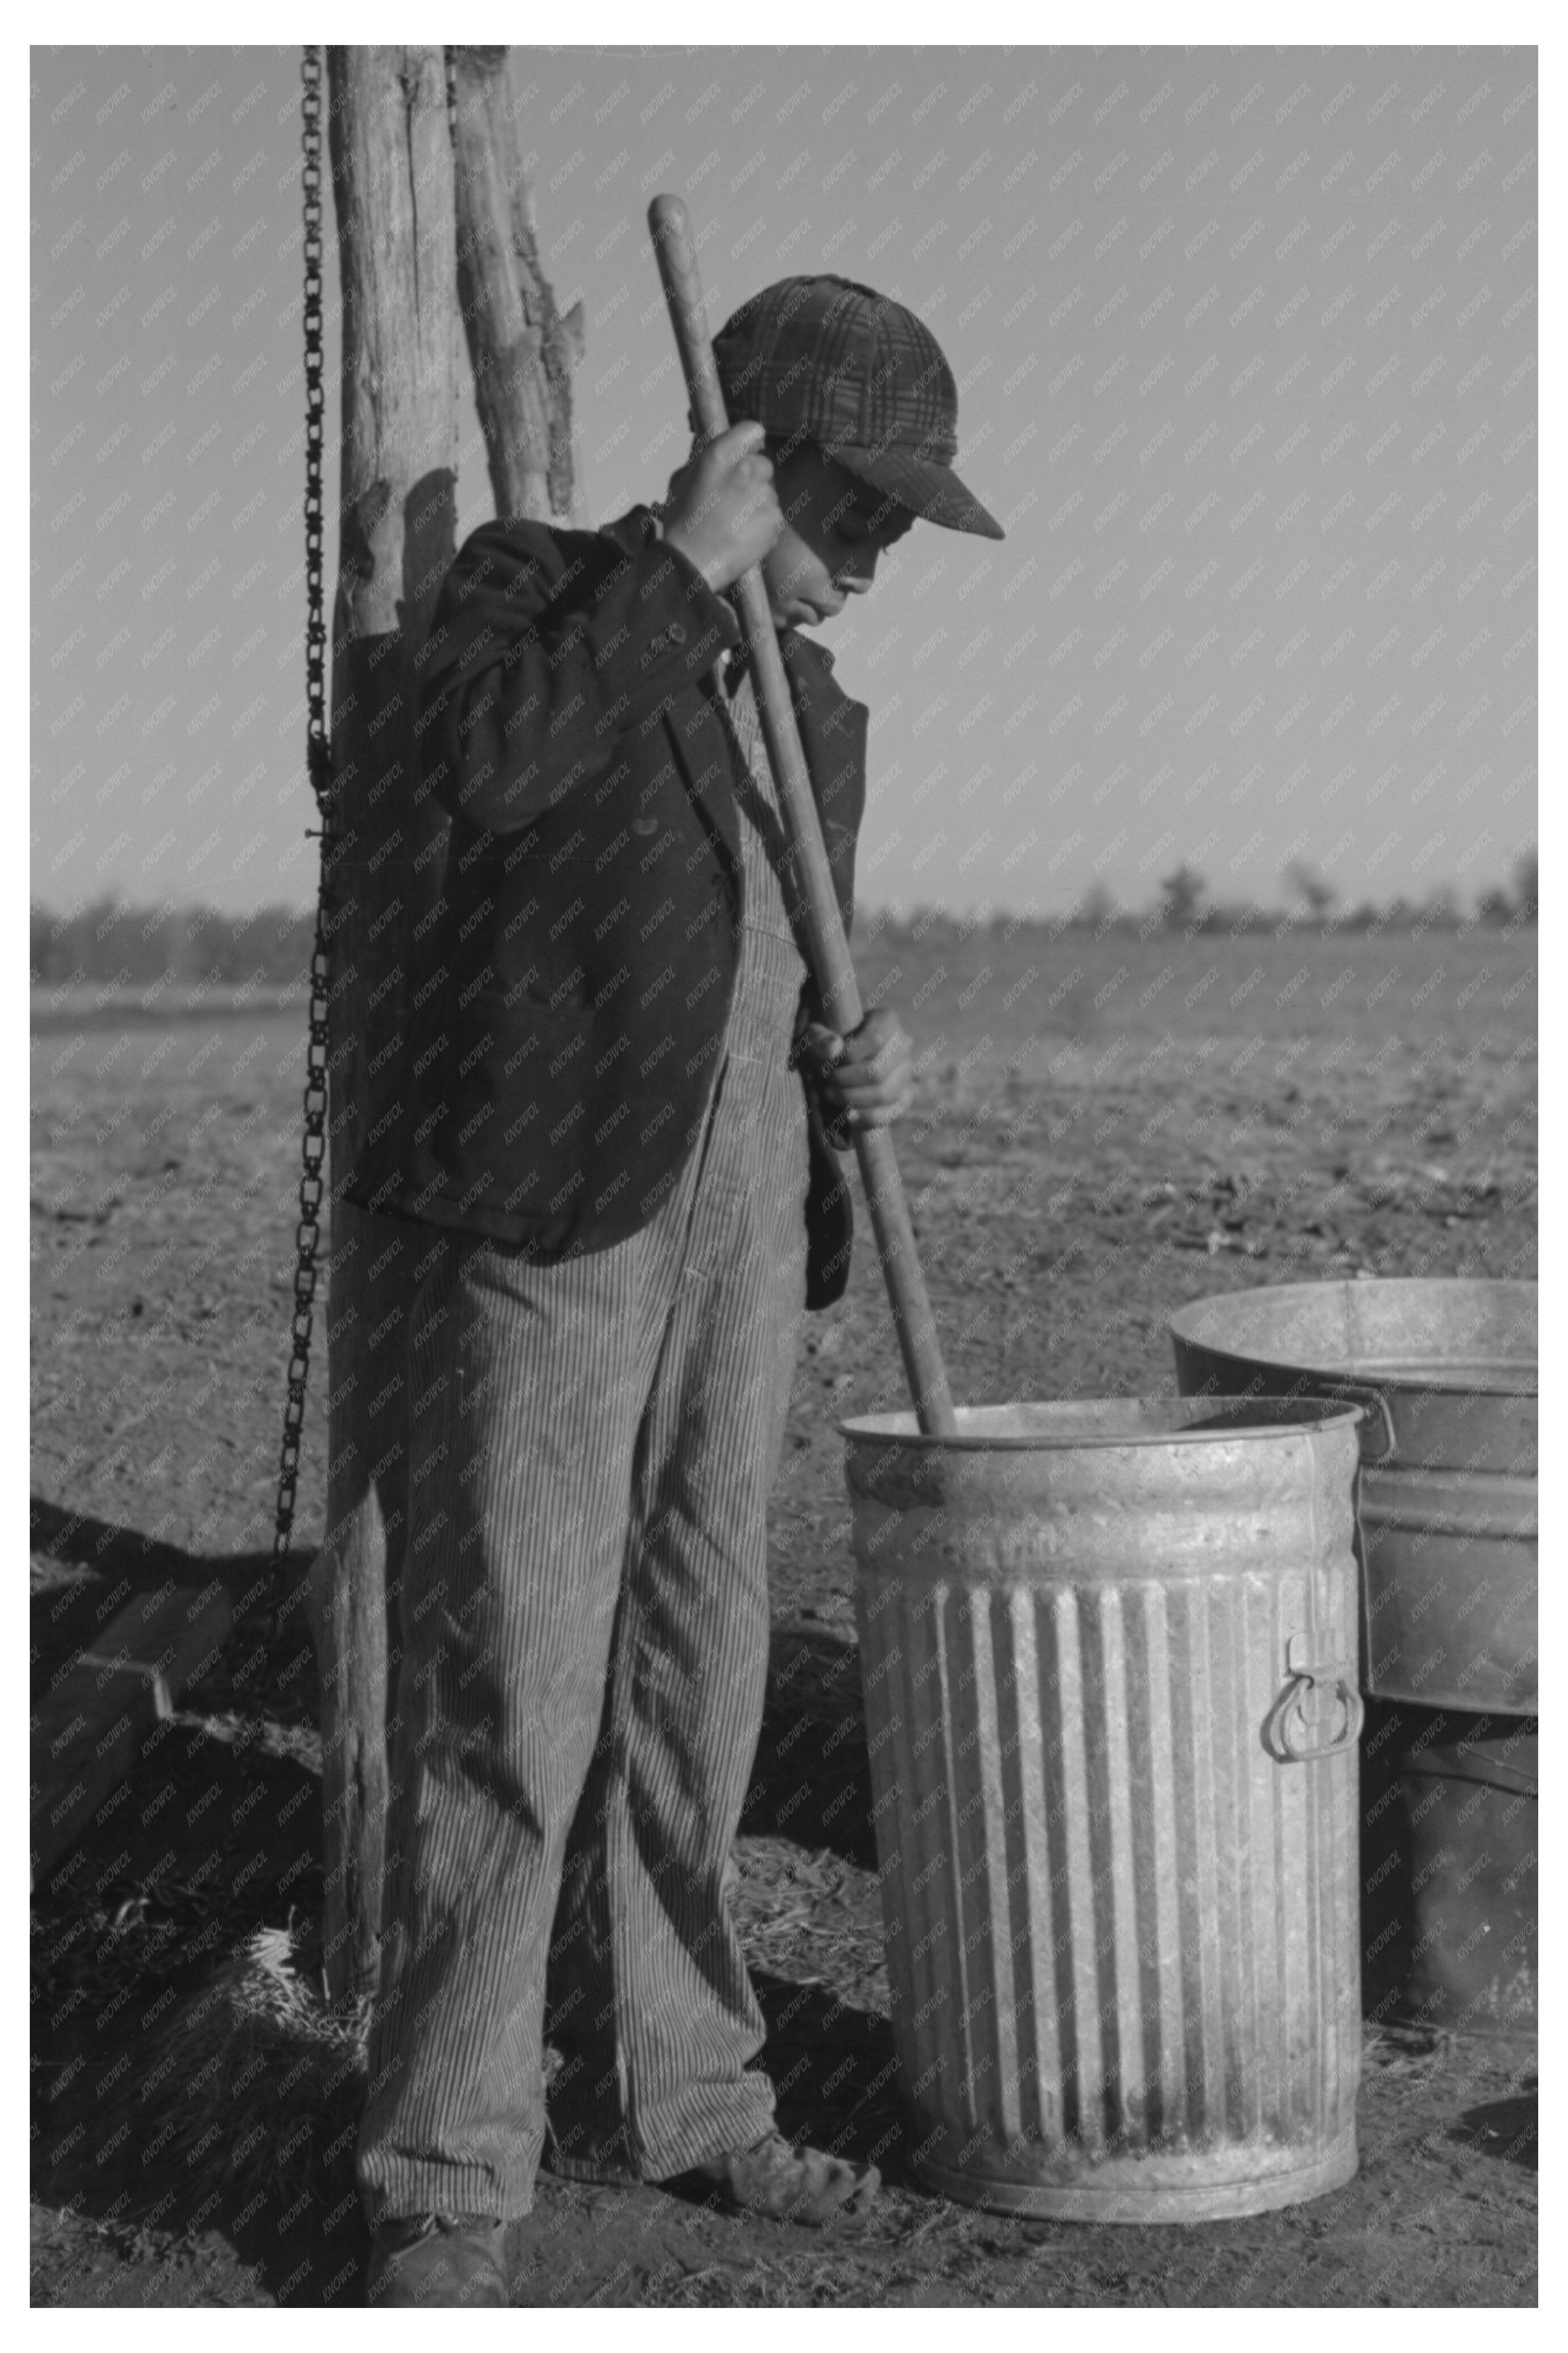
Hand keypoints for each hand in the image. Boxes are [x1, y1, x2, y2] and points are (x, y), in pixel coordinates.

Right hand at [663, 421, 782, 592]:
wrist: (691, 563)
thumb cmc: (683, 522)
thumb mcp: (684, 478)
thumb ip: (708, 458)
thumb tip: (724, 447)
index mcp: (722, 455)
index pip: (752, 430)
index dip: (749, 443)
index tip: (745, 453)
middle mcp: (748, 470)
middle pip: (763, 464)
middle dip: (753, 477)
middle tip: (732, 498)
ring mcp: (765, 495)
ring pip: (768, 492)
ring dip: (757, 503)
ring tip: (734, 522)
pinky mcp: (775, 519)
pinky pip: (773, 515)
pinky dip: (763, 524)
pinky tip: (742, 534)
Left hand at [798, 1007, 914, 1133]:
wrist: (841, 1055)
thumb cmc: (829, 1039)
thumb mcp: (818, 1032)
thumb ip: (821, 1038)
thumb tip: (833, 1050)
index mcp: (887, 1020)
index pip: (876, 1039)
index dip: (850, 1054)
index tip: (830, 1060)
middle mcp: (904, 1044)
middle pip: (878, 1071)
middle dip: (845, 1080)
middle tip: (827, 1079)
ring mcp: (907, 1072)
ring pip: (886, 1094)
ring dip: (852, 1099)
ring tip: (831, 1093)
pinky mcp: (905, 1095)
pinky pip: (895, 1113)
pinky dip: (870, 1119)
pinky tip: (849, 1117)